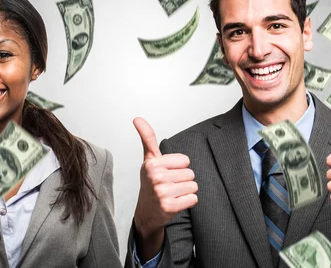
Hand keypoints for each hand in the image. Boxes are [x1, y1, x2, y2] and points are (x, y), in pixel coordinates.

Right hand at [133, 117, 197, 261]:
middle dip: (182, 180)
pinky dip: (187, 202)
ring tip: (172, 193)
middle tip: (168, 185)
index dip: (179, 167)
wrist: (147, 212)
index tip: (166, 172)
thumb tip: (137, 118)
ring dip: (185, 191)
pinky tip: (175, 202)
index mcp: (152, 163)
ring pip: (193, 186)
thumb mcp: (149, 159)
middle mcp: (156, 177)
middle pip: (190, 173)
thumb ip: (147, 137)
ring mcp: (162, 192)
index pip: (185, 160)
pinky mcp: (170, 206)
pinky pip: (193, 199)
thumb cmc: (151, 182)